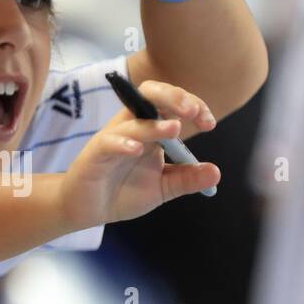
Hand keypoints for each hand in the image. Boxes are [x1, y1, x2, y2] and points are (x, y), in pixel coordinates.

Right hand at [60, 79, 220, 229]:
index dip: (191, 105)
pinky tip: (136, 149)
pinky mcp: (96, 154)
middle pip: (148, 95)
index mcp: (149, 129)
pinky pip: (108, 142)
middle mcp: (131, 127)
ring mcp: (112, 139)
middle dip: (172, 96)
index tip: (208, 123)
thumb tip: (216, 172)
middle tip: (192, 110)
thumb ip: (186, 179)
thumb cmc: (122, 191)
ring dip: (153, 124)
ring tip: (174, 129)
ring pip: (131, 121)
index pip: (170, 102)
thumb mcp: (162, 188)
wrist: (88, 209)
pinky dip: (123, 143)